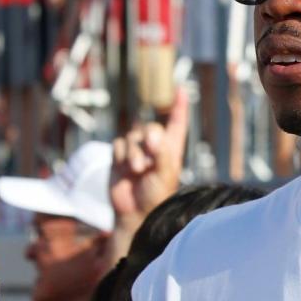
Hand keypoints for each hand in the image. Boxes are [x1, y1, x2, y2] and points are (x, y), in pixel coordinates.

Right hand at [110, 90, 189, 231]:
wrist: (133, 212)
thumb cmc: (156, 195)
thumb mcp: (165, 174)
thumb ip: (162, 152)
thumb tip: (152, 135)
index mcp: (171, 149)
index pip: (176, 122)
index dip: (179, 105)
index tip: (181, 88)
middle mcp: (154, 146)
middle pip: (151, 127)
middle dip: (148, 141)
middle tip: (148, 161)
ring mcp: (136, 150)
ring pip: (132, 135)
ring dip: (134, 153)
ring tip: (136, 171)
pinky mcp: (120, 156)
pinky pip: (118, 144)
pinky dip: (121, 155)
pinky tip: (124, 170)